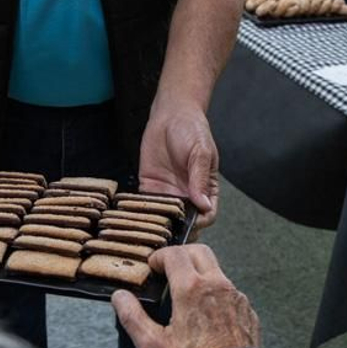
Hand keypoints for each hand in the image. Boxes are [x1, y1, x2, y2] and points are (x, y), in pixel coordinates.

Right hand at [111, 244, 259, 347]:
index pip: (174, 254)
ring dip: (200, 274)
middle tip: (169, 270)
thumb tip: (119, 296)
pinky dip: (216, 294)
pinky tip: (208, 315)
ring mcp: (236, 297)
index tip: (153, 267)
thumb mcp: (152, 346)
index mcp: (191, 288)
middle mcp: (217, 285)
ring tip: (187, 295)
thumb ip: (132, 316)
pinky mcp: (247, 311)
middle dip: (182, 255)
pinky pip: (230, 292)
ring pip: (217, 271)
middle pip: (200, 252)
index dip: (160, 257)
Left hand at [138, 103, 219, 231]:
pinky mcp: (150, 187)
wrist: (171, 115)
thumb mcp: (201, 152)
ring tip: (153, 228)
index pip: (207, 214)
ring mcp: (169, 193)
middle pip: (186, 222)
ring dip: (160, 224)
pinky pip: (147, 205)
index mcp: (206, 189)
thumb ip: (200, 178)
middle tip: (170, 232)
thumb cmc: (192, 131)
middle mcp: (188, 195)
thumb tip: (203, 205)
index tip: (192, 224)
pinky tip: (139, 214)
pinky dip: (143, 212)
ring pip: (166, 217)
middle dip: (179, 229)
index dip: (201, 222)